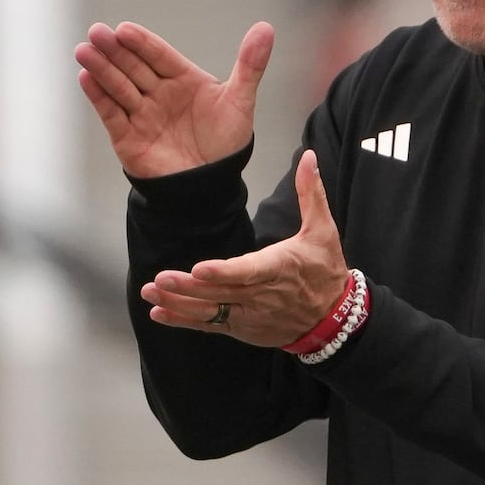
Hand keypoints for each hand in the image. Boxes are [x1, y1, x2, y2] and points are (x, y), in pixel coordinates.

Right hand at [76, 20, 273, 177]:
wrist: (212, 187)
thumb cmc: (227, 144)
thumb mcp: (240, 100)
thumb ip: (251, 65)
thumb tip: (266, 28)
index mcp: (184, 80)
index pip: (159, 56)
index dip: (142, 43)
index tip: (125, 29)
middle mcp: (159, 94)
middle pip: (133, 67)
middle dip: (114, 51)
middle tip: (97, 32)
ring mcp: (142, 115)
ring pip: (118, 87)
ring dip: (101, 69)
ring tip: (85, 51)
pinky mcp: (129, 137)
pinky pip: (112, 114)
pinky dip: (98, 97)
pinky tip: (86, 79)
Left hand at [140, 150, 351, 346]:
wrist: (333, 318)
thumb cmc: (325, 270)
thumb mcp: (323, 230)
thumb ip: (310, 193)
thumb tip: (309, 156)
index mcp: (280, 269)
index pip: (249, 272)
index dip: (223, 272)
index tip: (199, 269)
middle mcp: (262, 295)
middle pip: (221, 293)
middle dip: (188, 288)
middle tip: (160, 279)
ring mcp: (250, 315)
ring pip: (211, 311)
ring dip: (179, 304)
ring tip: (151, 292)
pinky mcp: (242, 328)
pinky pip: (210, 326)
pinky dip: (184, 321)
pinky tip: (159, 314)